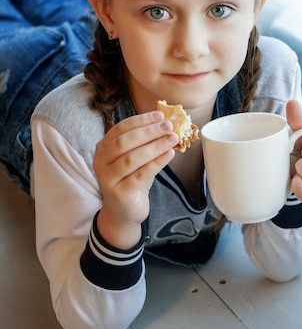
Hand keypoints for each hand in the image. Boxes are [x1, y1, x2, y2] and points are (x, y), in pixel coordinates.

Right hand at [93, 110, 177, 247]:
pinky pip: (140, 175)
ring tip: (172, 139)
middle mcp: (101, 162)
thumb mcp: (136, 159)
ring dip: (154, 146)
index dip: (141, 121)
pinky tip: (169, 155)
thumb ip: (144, 143)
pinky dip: (156, 163)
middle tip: (169, 126)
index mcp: (103, 148)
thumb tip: (166, 123)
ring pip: (131, 158)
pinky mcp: (120, 193)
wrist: (123, 212)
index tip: (160, 115)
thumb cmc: (131, 181)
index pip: (121, 128)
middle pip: (124, 142)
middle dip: (149, 132)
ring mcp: (108, 178)